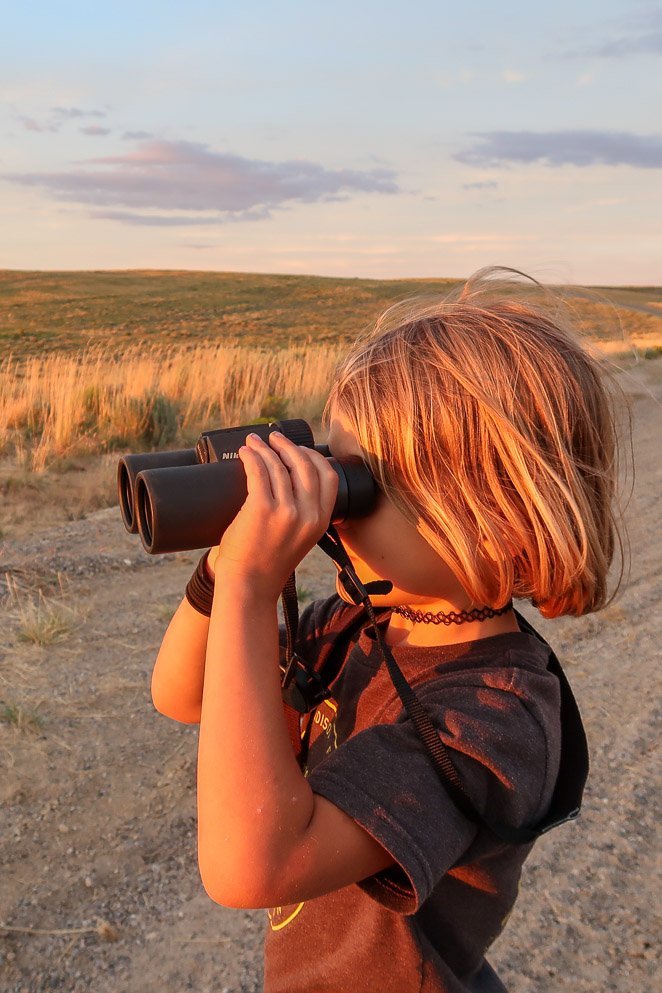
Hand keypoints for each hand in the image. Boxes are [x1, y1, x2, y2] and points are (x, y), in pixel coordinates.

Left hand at [215, 431, 338, 599]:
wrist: (250, 585)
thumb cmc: (268, 562)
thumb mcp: (301, 538)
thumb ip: (304, 513)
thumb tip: (290, 478)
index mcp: (321, 521)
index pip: (328, 476)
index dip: (313, 456)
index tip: (298, 449)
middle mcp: (308, 515)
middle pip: (304, 465)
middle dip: (288, 446)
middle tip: (273, 439)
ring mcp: (286, 512)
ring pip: (278, 466)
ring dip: (265, 449)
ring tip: (254, 443)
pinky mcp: (261, 509)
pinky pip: (259, 472)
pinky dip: (252, 457)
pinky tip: (246, 452)